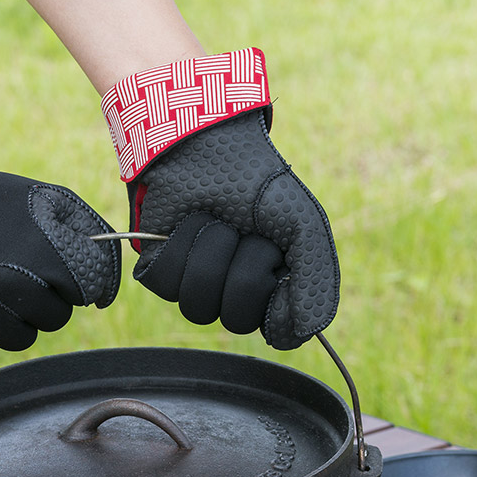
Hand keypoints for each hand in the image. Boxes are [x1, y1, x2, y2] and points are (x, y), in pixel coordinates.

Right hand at [0, 79, 119, 355]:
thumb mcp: (50, 201)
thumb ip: (90, 239)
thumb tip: (103, 298)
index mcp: (47, 257)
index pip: (85, 293)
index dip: (68, 277)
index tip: (49, 263)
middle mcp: (13, 288)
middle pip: (55, 320)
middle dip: (43, 299)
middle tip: (14, 270)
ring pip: (20, 339)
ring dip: (11, 317)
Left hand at [102, 49, 338, 349]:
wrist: (202, 142)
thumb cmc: (256, 182)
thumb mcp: (302, 224)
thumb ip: (316, 279)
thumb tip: (308, 333)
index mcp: (274, 288)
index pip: (278, 331)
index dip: (277, 300)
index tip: (279, 263)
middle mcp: (235, 293)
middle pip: (236, 319)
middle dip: (244, 266)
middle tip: (247, 229)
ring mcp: (196, 284)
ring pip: (197, 306)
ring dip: (210, 252)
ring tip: (216, 219)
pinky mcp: (159, 271)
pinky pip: (165, 285)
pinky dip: (178, 246)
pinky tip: (187, 222)